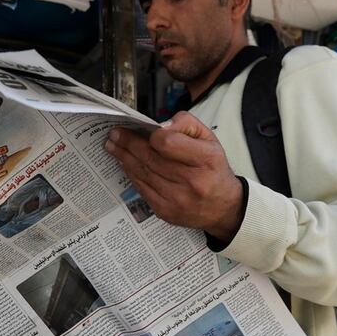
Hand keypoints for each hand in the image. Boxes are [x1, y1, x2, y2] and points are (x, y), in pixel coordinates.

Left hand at [104, 111, 244, 242]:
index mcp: (205, 159)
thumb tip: (160, 125)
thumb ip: (186, 124)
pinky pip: (142, 189)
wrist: (223, 207)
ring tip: (113, 146)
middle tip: (114, 134)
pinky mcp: (166, 211)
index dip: (153, 136)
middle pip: (150, 158)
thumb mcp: (210, 140)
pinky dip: (131, 174)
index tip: (144, 131)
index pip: (168, 143)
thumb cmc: (213, 168)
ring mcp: (177, 199)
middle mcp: (191, 181)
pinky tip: (125, 163)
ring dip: (124, 158)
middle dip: (128, 144)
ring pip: (142, 173)